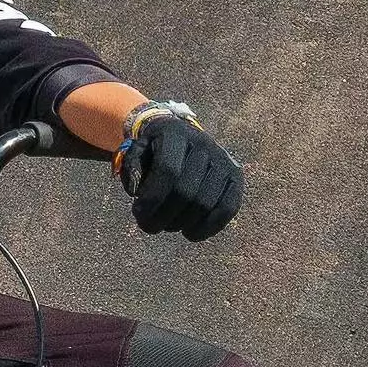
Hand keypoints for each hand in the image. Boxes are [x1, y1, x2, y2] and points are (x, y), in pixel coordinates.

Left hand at [118, 103, 244, 240]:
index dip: (152, 197)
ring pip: (205, 203)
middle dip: (163, 216)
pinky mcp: (236, 176)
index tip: (138, 214)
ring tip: (167, 226)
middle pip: (186, 190)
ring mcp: (223, 159)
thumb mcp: (136, 151)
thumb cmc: (154, 150)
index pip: (168, 170)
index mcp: (175, 132)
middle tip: (149, 226)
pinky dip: (209, 226)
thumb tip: (137, 192)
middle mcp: (203, 143)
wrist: (182, 136)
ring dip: (182, 223)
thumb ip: (132, 169)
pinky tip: (191, 234)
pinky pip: (228, 207)